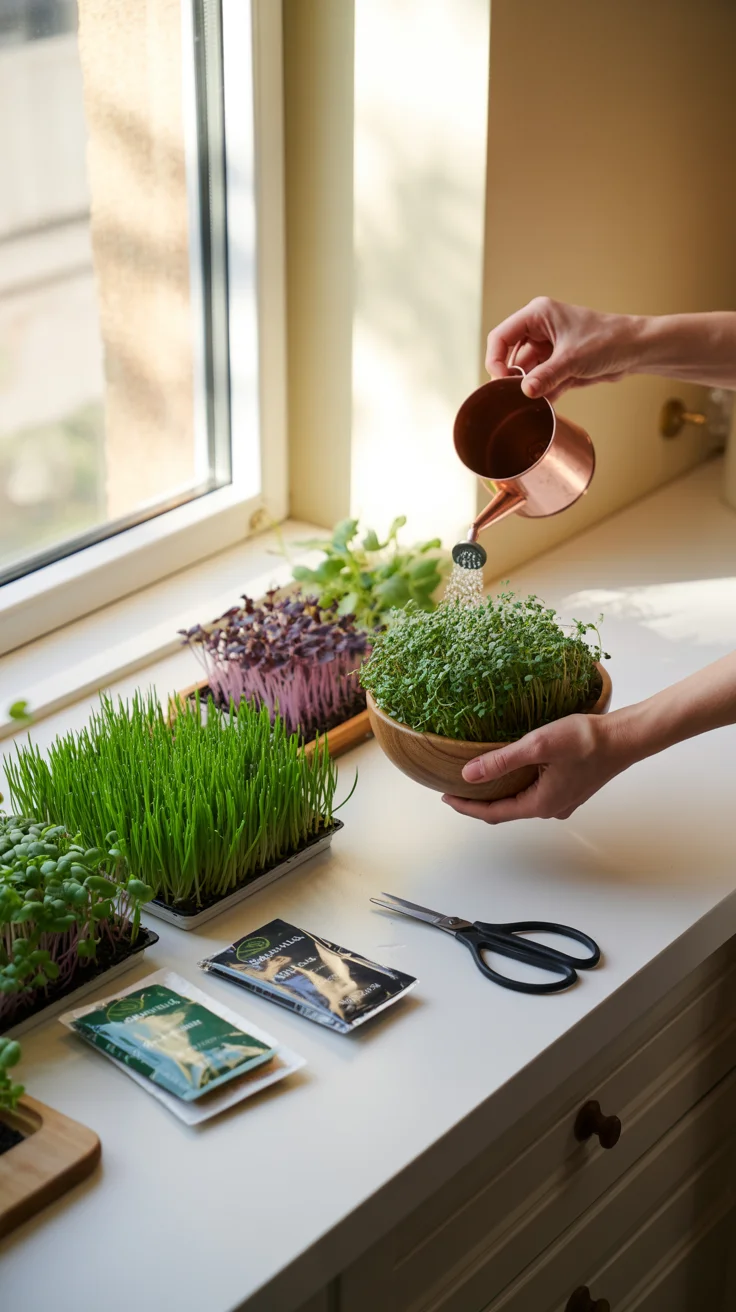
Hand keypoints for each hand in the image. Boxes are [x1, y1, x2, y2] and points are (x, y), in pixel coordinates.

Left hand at [442, 712, 634, 824]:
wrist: (625, 738)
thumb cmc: (585, 740)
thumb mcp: (537, 746)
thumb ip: (502, 761)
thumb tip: (468, 775)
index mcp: (541, 804)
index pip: (493, 813)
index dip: (466, 806)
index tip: (445, 796)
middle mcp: (551, 808)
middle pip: (505, 810)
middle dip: (479, 801)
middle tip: (456, 787)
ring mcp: (563, 800)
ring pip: (521, 801)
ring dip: (498, 793)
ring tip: (478, 778)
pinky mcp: (570, 788)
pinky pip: (535, 793)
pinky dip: (516, 785)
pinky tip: (510, 770)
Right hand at [486, 297, 642, 403]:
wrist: (635, 350)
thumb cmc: (608, 340)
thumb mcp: (573, 359)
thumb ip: (546, 376)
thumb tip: (524, 392)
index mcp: (537, 315)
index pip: (501, 336)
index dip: (495, 359)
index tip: (500, 381)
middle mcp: (539, 329)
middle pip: (510, 356)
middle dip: (513, 378)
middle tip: (514, 397)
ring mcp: (548, 348)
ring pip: (526, 372)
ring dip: (529, 388)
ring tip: (531, 403)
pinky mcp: (557, 364)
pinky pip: (540, 381)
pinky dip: (542, 393)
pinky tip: (545, 404)